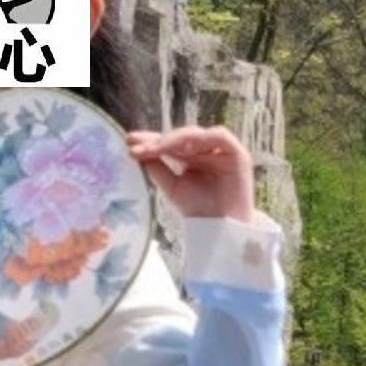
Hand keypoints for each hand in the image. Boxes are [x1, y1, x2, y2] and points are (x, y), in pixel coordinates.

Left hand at [126, 125, 255, 223]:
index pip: (168, 144)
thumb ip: (157, 169)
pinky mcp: (237, 153)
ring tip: (156, 148)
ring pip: (196, 135)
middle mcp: (204, 150)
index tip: (129, 141)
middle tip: (138, 147)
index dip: (150, 141)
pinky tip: (183, 147)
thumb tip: (136, 151)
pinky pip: (219, 137)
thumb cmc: (199, 210)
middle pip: (179, 137)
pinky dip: (201, 139)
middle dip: (158, 140)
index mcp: (190, 157)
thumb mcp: (172, 187)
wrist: (222, 230)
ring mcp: (220, 150)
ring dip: (174, 140)